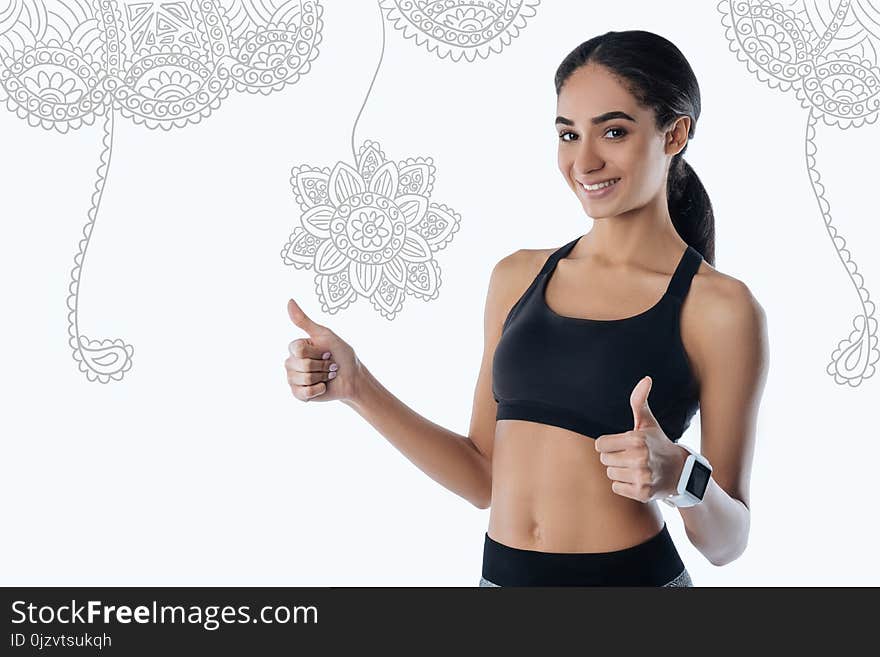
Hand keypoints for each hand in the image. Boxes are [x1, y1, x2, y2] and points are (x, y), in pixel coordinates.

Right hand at [285, 298, 363, 403]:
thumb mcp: (325, 335)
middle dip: (322, 366)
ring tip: (327, 376)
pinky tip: (322, 386)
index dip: (317, 352)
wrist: (352, 377)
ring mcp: (293, 378)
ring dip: (322, 378)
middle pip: (302, 365)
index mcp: (296, 347)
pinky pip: (303, 393)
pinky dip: (318, 390)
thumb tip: (289, 301)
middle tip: (329, 365)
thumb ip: (304, 321)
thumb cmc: (341, 354)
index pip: (298, 349)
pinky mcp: (298, 394)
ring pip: (303, 379)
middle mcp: (291, 362)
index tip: (327, 351)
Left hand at [594, 375, 688, 502]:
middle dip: (615, 457)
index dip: (610, 444)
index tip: (623, 444)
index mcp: (636, 439)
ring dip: (620, 472)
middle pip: (604, 460)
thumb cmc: (658, 443)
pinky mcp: (642, 493)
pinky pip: (617, 488)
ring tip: (636, 468)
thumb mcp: (648, 422)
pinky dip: (625, 486)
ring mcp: (642, 477)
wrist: (680, 472)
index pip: (600, 445)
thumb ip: (639, 401)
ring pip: (610, 474)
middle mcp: (639, 458)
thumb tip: (646, 379)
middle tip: (632, 457)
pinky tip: (638, 479)